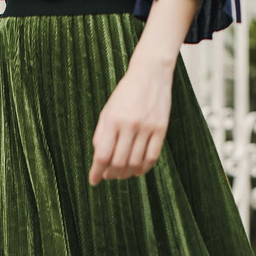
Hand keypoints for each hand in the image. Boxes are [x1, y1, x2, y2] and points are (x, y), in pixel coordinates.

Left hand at [88, 59, 173, 184]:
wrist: (150, 73)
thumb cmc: (126, 94)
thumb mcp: (108, 111)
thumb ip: (101, 135)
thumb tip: (99, 161)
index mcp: (113, 120)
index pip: (102, 154)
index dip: (96, 172)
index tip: (93, 181)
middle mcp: (130, 124)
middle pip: (119, 162)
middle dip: (112, 174)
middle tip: (109, 176)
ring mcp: (147, 127)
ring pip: (135, 163)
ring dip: (126, 173)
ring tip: (122, 174)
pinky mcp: (161, 129)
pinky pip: (152, 157)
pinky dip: (143, 168)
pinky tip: (137, 170)